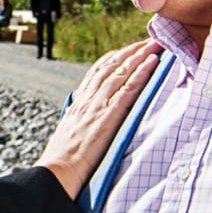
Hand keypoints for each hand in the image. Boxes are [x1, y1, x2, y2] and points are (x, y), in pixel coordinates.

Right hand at [34, 37, 162, 198]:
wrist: (56, 173)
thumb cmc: (63, 162)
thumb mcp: (69, 135)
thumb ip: (80, 122)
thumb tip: (87, 119)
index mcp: (79, 103)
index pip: (97, 72)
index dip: (114, 58)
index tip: (128, 49)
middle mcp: (88, 100)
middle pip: (111, 66)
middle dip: (130, 50)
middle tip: (149, 39)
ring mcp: (97, 107)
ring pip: (121, 72)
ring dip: (140, 55)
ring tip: (155, 45)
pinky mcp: (108, 117)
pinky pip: (127, 90)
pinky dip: (141, 74)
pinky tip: (152, 63)